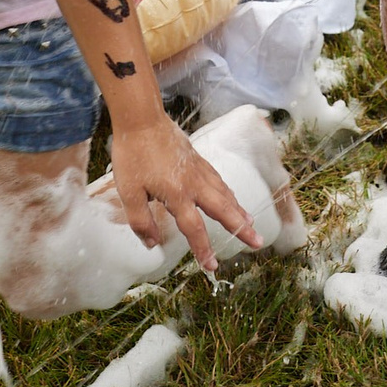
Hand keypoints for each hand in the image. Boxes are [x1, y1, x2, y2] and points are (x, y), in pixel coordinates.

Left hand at [106, 112, 262, 273]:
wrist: (142, 119)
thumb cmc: (132, 154)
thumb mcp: (128, 192)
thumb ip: (141, 221)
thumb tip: (152, 244)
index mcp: (177, 195)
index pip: (194, 229)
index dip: (204, 250)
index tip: (212, 267)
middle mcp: (194, 184)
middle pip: (223, 210)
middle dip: (241, 228)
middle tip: (258, 243)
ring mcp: (198, 169)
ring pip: (224, 194)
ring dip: (239, 211)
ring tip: (251, 223)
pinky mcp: (197, 158)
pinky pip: (219, 180)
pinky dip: (229, 193)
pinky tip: (230, 196)